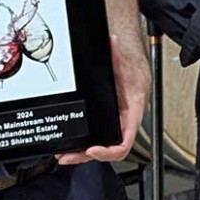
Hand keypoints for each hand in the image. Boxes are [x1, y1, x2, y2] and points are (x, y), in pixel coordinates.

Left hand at [59, 29, 150, 164]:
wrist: (135, 71)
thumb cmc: (134, 72)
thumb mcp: (123, 64)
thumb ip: (116, 55)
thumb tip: (110, 42)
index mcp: (132, 113)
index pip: (124, 142)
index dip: (109, 151)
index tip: (93, 149)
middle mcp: (124, 124)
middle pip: (108, 150)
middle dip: (86, 156)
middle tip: (68, 156)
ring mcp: (115, 126)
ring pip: (101, 148)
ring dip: (82, 154)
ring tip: (64, 155)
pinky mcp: (106, 125)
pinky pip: (97, 140)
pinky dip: (83, 146)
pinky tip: (70, 146)